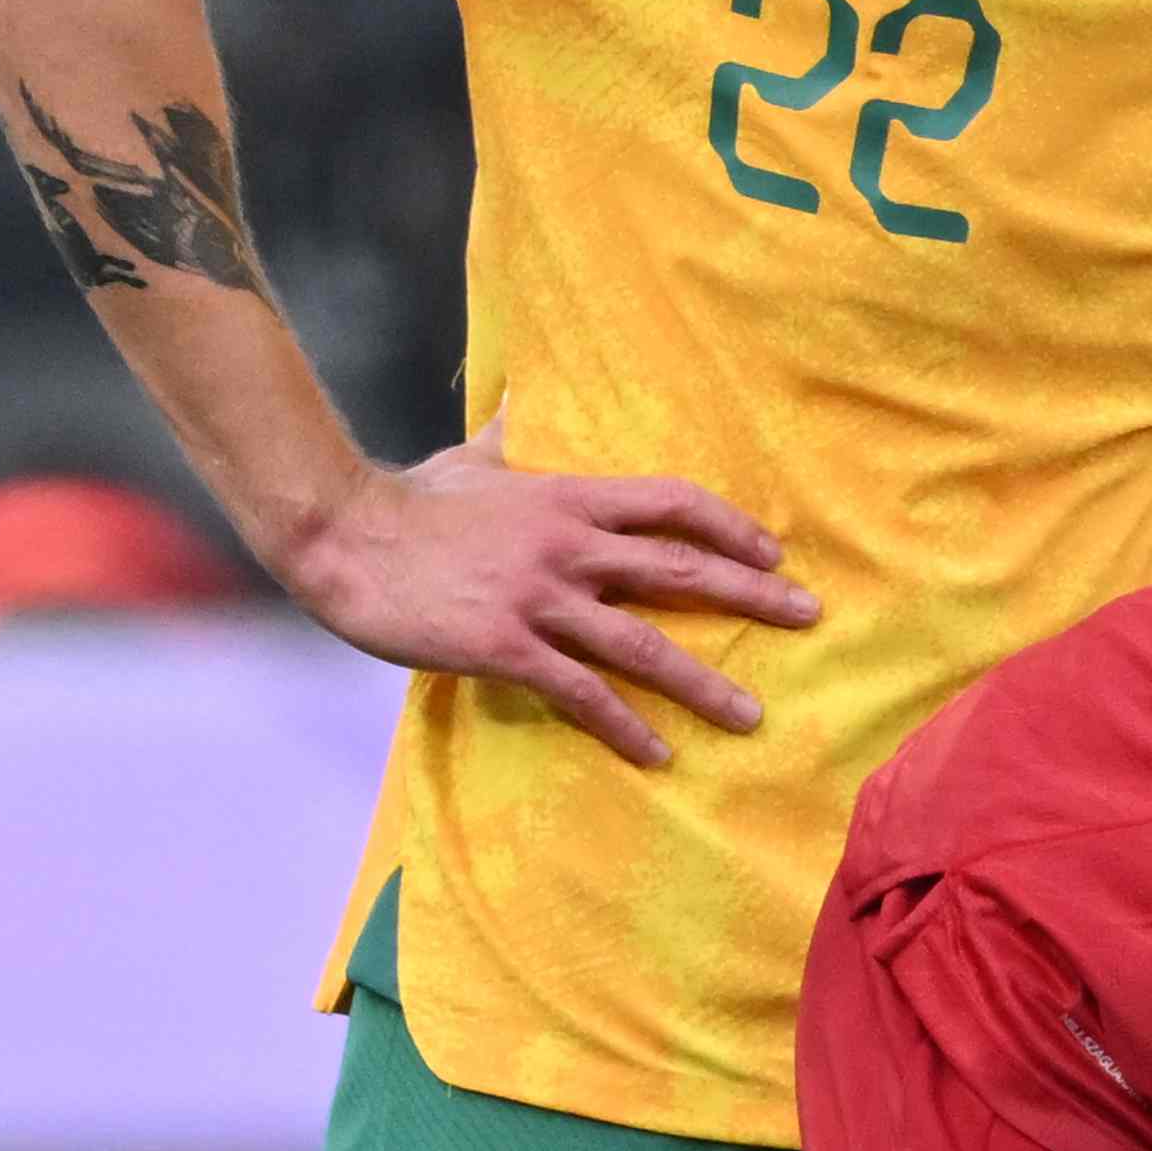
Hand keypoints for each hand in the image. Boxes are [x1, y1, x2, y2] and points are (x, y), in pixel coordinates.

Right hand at [279, 438, 807, 770]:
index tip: (773, 554)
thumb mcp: (471, 458)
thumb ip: (511, 436)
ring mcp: (538, 598)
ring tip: (750, 716)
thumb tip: (521, 397)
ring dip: (702, 682)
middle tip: (809, 617)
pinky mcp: (505, 646)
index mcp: (567, 498)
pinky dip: (624, 724)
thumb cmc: (406, 500)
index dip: (731, 526)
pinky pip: (580, 692)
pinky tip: (657, 753)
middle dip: (752, 595)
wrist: (342, 536)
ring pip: (642, 643)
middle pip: (680, 569)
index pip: (672, 504)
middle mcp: (567, 546)